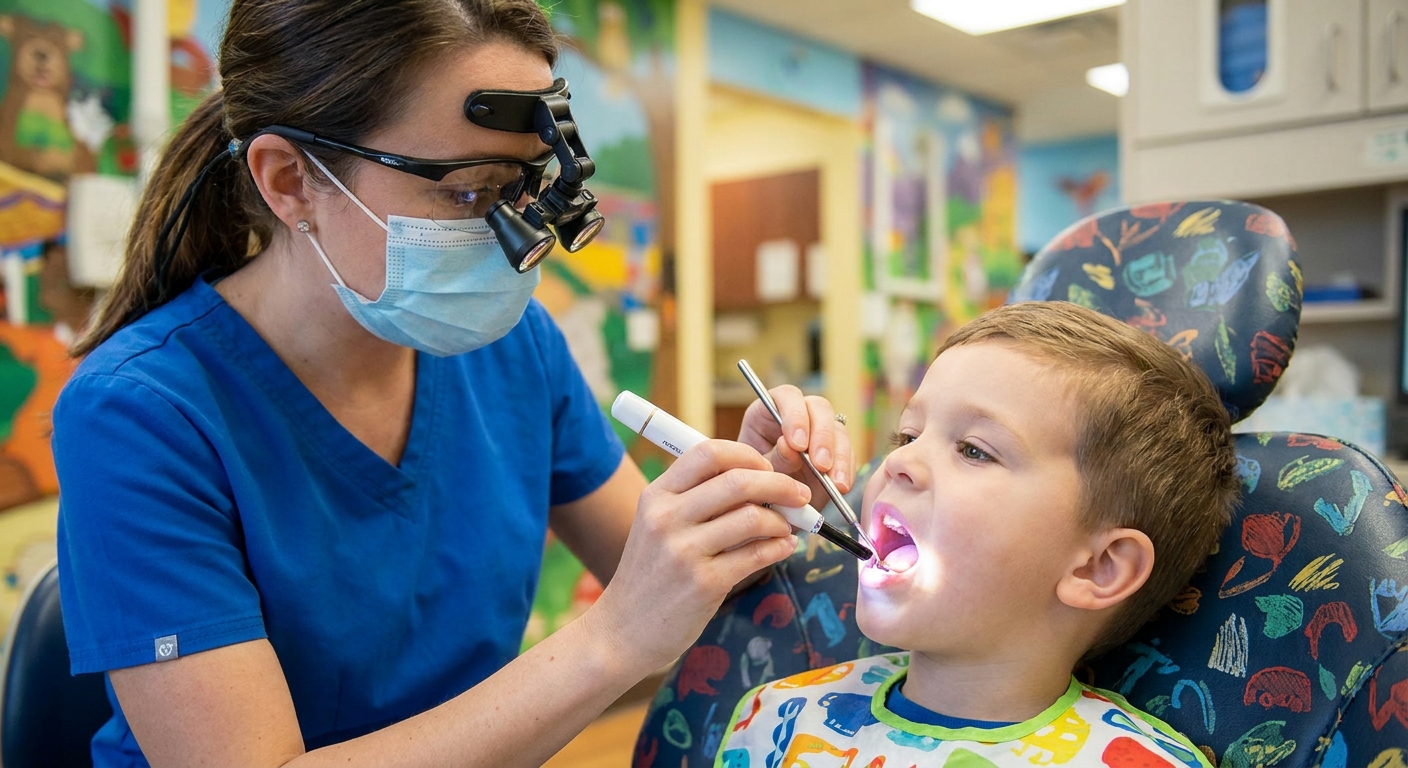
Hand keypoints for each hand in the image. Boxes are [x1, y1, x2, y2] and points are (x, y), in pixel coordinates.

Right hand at [590, 440, 807, 670]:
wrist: (623, 630)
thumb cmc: (651, 574)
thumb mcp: (658, 526)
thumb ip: (697, 500)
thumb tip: (760, 479)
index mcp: (656, 495)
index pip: (708, 452)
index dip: (747, 454)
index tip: (767, 467)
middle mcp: (666, 517)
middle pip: (738, 480)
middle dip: (780, 484)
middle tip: (798, 494)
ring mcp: (684, 551)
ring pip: (753, 517)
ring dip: (782, 520)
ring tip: (787, 528)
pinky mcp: (704, 583)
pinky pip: (756, 554)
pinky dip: (779, 547)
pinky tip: (783, 547)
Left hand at [737, 386, 852, 505]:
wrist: (766, 509)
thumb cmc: (754, 485)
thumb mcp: (758, 472)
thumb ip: (773, 458)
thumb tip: (789, 446)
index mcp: (768, 412)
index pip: (786, 397)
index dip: (795, 416)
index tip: (797, 444)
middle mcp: (797, 417)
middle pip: (818, 408)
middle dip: (822, 436)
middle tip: (820, 465)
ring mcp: (818, 433)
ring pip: (837, 430)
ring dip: (838, 455)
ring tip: (834, 482)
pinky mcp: (835, 452)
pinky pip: (848, 454)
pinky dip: (846, 470)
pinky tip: (841, 486)